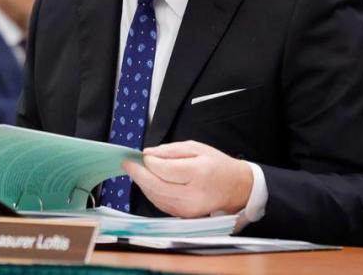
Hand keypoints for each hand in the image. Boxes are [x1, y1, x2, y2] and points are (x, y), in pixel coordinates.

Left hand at [123, 140, 252, 217]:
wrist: (235, 188)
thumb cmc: (216, 165)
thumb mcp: (196, 148)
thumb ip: (170, 150)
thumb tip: (148, 154)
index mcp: (198, 174)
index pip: (164, 170)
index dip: (149, 162)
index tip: (140, 155)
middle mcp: (192, 194)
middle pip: (156, 186)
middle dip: (137, 174)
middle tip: (126, 163)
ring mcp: (188, 208)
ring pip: (155, 196)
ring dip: (142, 183)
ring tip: (135, 170)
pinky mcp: (184, 215)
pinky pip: (160, 203)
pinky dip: (150, 192)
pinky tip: (147, 182)